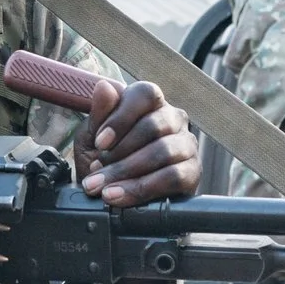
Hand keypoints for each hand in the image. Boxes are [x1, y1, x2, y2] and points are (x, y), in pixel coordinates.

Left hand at [74, 78, 199, 207]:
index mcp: (149, 104)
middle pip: (153, 125)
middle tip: (96, 170)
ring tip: (103, 188)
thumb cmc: (103, 162)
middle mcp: (173, 119)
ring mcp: (186, 145)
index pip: (145, 94)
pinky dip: (142, 188)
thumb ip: (98, 114)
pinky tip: (120, 196)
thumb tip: (104, 86)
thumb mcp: (91, 138)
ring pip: (163, 151)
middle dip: (120, 152)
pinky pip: (173, 177)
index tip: (100, 143)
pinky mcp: (193, 172)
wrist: (111, 197)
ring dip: (128, 172)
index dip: (121, 117)